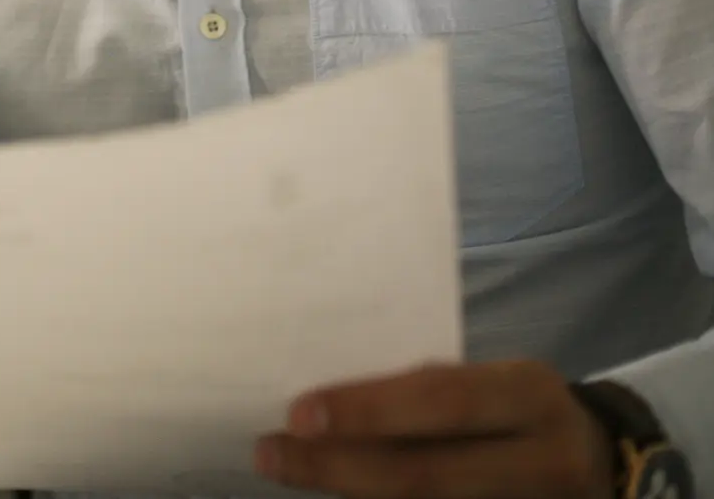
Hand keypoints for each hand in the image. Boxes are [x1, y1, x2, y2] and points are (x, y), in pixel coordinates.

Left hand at [256, 361, 613, 498]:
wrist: (599, 462)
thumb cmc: (517, 408)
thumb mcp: (492, 382)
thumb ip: (429, 387)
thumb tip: (327, 398)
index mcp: (529, 395)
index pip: (442, 400)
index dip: (368, 409)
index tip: (298, 413)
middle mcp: (542, 460)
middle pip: (427, 474)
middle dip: (339, 467)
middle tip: (270, 453)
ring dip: (350, 495)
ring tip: (288, 472)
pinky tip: (340, 497)